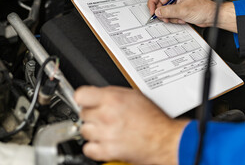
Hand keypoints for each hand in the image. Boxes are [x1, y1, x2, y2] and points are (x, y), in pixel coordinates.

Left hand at [74, 86, 188, 164]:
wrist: (163, 140)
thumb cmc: (153, 119)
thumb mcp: (134, 95)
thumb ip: (112, 93)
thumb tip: (97, 93)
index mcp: (112, 99)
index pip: (80, 95)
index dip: (84, 98)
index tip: (86, 101)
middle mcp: (106, 116)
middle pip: (83, 113)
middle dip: (92, 114)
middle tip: (104, 116)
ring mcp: (105, 135)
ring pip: (84, 130)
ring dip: (93, 130)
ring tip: (106, 129)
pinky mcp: (107, 151)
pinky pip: (88, 148)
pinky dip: (93, 146)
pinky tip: (103, 141)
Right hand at [147, 0, 236, 32]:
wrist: (211, 16)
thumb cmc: (203, 8)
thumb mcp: (183, 10)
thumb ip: (168, 11)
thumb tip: (157, 12)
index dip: (152, 2)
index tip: (152, 11)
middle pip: (159, 2)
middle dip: (162, 12)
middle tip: (165, 17)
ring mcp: (176, 1)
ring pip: (164, 10)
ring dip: (169, 16)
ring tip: (178, 18)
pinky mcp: (177, 8)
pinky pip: (169, 14)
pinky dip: (173, 18)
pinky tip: (181, 19)